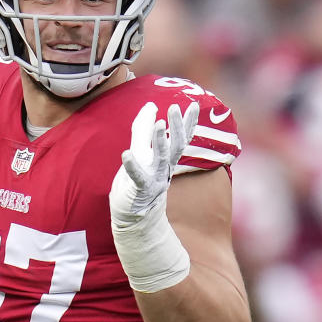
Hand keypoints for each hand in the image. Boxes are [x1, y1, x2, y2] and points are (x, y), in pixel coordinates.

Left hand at [109, 100, 198, 224]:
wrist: (133, 217)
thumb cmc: (137, 181)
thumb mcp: (142, 152)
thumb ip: (144, 129)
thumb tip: (151, 105)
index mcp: (167, 160)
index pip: (181, 138)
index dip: (189, 123)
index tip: (195, 105)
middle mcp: (164, 169)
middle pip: (175, 146)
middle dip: (177, 127)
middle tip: (174, 108)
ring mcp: (153, 180)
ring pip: (161, 159)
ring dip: (160, 141)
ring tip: (158, 124)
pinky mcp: (139, 190)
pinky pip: (137, 178)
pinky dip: (132, 166)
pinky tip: (126, 155)